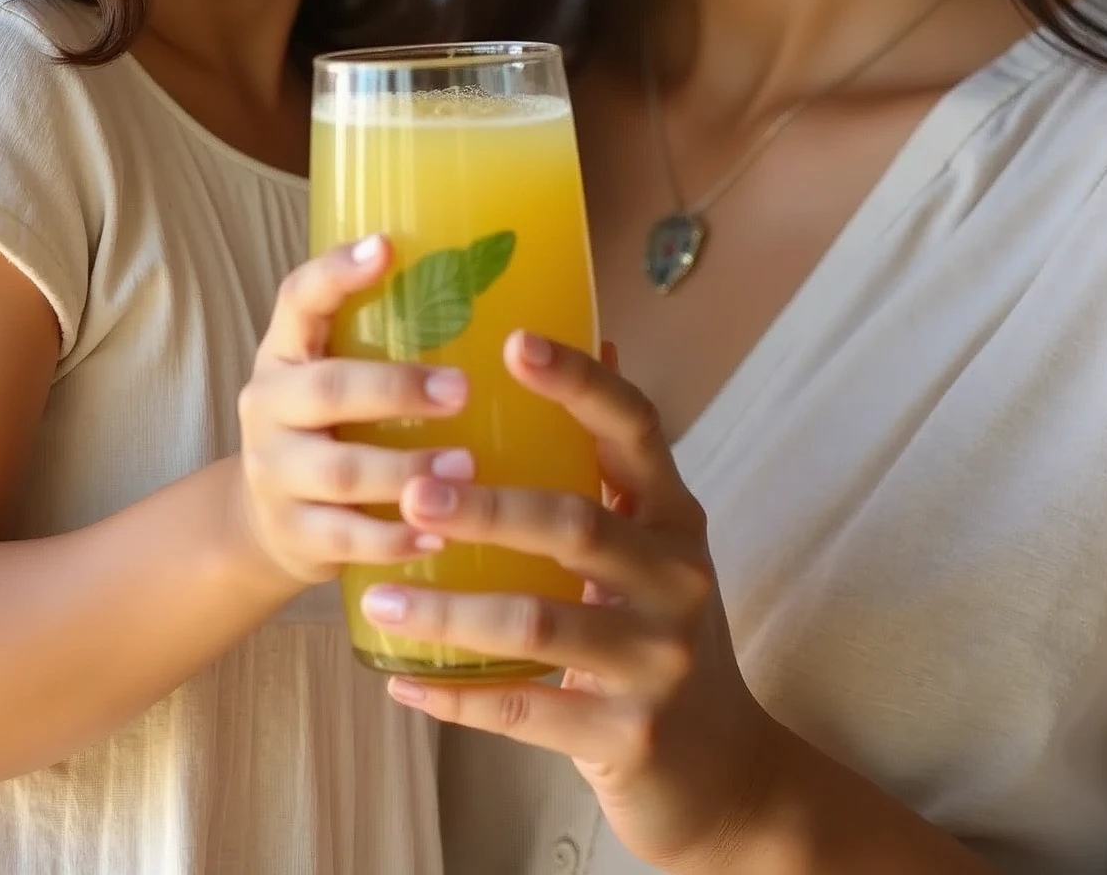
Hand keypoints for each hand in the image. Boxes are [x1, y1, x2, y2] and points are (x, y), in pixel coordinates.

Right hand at [235, 235, 474, 589]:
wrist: (265, 520)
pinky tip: (441, 535)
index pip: (299, 297)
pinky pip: (345, 540)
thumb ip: (392, 338)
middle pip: (327, 389)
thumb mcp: (339, 370)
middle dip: (397, 388)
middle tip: (463, 389)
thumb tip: (510, 286)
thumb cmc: (333, 424)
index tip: (387, 247)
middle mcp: (268, 405)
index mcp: (285, 350)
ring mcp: (274, 472)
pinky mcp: (291, 533)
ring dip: (406, 470)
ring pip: (340, 472)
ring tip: (468, 468)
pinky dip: (395, 539)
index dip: (338, 272)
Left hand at [365, 334, 777, 872]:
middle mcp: (676, 579)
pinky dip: (456, 694)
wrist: (725, 774)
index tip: (513, 341)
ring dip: (450, 610)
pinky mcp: (628, 736)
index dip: (578, 382)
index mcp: (675, 517)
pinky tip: (400, 678)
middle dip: (486, 508)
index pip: (635, 429)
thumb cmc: (660, 633)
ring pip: (538, 625)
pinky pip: (525, 711)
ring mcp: (657, 662)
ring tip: (381, 596)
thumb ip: (616, 461)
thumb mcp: (655, 544)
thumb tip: (591, 331)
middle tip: (411, 493)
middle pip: (576, 525)